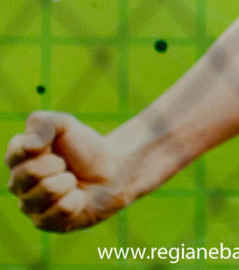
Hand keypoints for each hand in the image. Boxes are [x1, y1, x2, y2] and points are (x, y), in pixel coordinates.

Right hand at [5, 111, 129, 230]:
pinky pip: (62, 209)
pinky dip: (77, 199)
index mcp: (17, 159)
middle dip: (58, 164)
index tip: (53, 146)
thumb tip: (29, 147)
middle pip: (29, 172)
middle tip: (66, 166)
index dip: (42, 147)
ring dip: (68, 182)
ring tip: (72, 182)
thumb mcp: (65, 124)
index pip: (16, 153)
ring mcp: (29, 206)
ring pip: (47, 190)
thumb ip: (42, 124)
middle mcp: (17, 185)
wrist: (113, 171)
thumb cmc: (85, 148)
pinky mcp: (46, 224)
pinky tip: (78, 198)